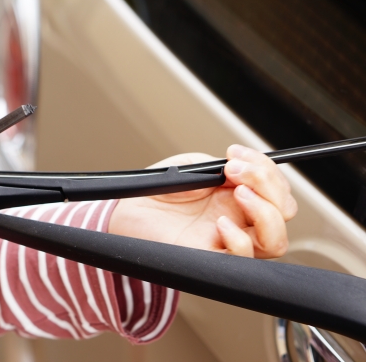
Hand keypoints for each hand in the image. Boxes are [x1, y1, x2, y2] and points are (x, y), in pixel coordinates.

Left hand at [109, 145, 297, 257]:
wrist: (127, 209)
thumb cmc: (159, 190)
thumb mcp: (192, 167)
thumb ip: (220, 167)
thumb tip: (244, 170)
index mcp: (238, 195)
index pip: (277, 188)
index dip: (266, 168)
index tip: (234, 152)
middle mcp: (239, 219)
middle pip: (283, 212)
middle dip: (269, 184)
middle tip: (234, 169)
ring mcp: (227, 240)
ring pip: (275, 241)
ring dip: (265, 212)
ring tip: (237, 191)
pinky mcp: (209, 258)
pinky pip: (241, 260)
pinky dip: (239, 240)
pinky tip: (220, 224)